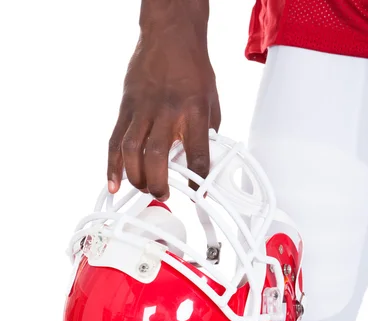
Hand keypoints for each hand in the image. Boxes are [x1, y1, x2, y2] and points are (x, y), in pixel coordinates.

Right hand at [107, 2, 220, 199]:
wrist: (171, 36)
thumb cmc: (193, 70)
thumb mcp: (212, 103)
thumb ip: (207, 134)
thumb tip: (202, 164)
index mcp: (194, 112)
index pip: (197, 155)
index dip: (198, 182)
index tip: (198, 195)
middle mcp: (167, 112)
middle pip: (157, 156)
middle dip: (158, 183)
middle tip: (163, 194)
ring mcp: (143, 109)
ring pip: (132, 150)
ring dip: (136, 177)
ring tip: (143, 188)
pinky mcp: (127, 107)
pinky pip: (115, 140)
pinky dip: (112, 165)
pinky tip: (114, 182)